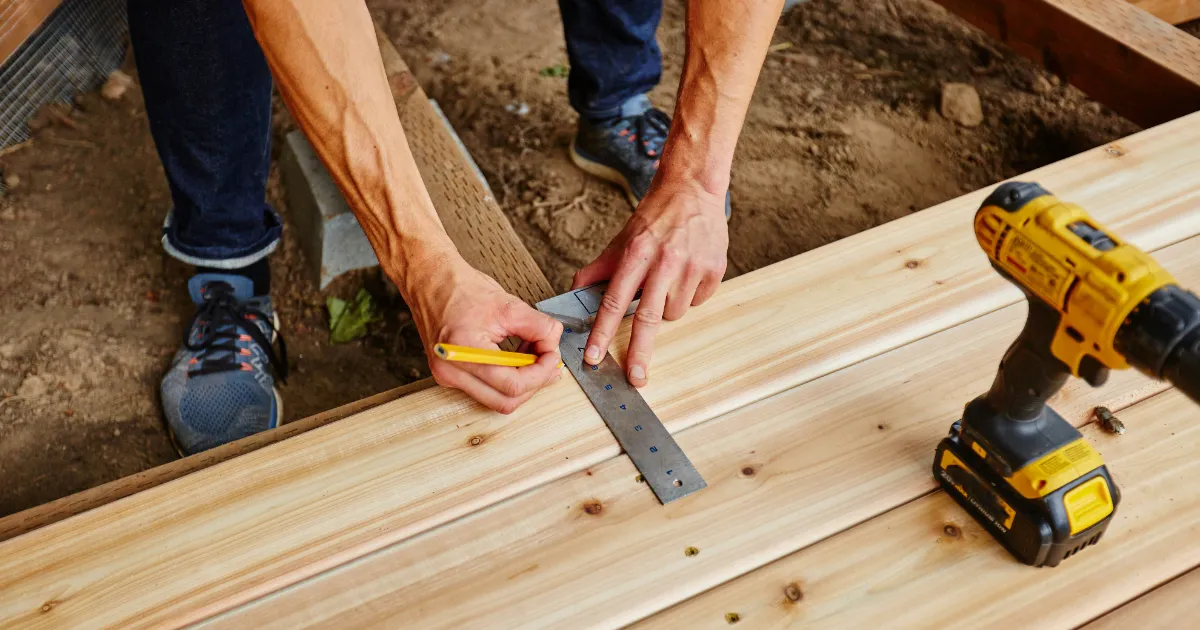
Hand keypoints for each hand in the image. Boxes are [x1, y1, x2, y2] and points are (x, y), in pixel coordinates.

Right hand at [407, 257, 563, 412]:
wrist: (431, 283)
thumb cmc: (460, 289)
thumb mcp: (509, 305)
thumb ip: (539, 327)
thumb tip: (554, 345)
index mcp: (463, 351)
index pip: (512, 384)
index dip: (540, 373)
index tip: (552, 356)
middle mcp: (451, 371)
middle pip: (506, 401)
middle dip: (534, 382)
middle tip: (548, 360)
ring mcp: (448, 377)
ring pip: (497, 400)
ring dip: (522, 383)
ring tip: (532, 356)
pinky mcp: (450, 376)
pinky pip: (486, 391)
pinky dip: (507, 380)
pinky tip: (515, 359)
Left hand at [572, 179, 727, 386]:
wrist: (692, 190)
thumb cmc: (655, 217)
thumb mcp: (622, 239)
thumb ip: (599, 268)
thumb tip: (575, 290)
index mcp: (636, 253)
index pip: (614, 300)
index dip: (602, 331)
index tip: (594, 356)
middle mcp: (664, 261)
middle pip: (648, 318)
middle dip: (640, 352)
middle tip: (636, 377)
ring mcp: (692, 266)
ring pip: (674, 312)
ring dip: (667, 307)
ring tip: (668, 279)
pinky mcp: (714, 269)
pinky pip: (698, 301)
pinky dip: (690, 295)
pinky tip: (688, 273)